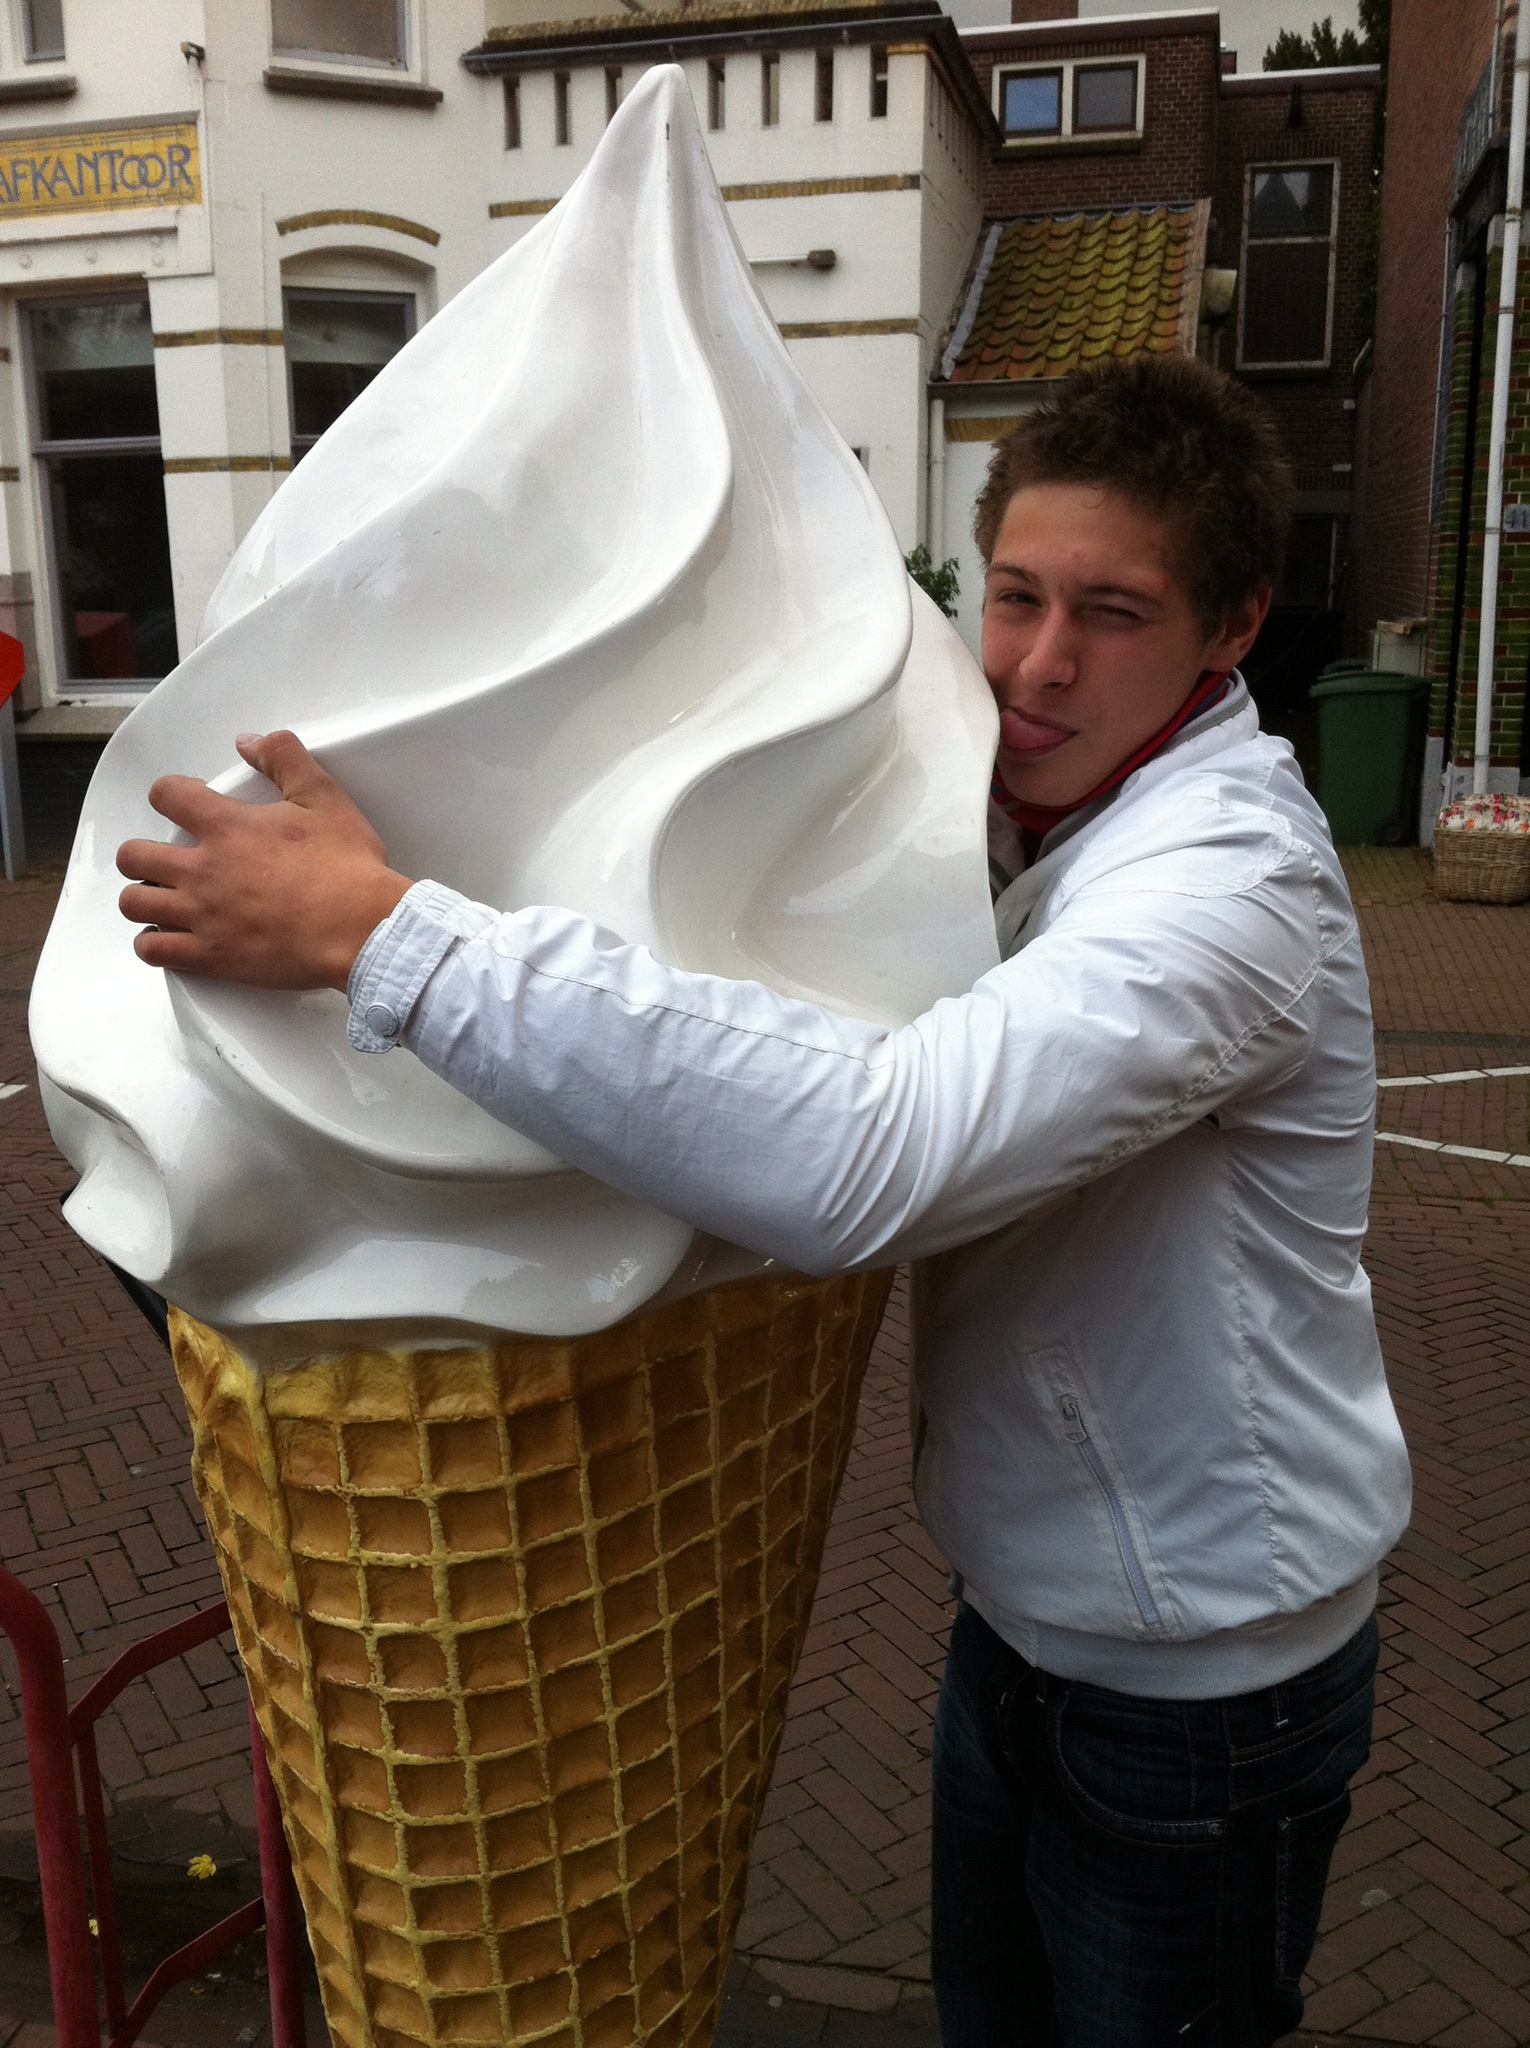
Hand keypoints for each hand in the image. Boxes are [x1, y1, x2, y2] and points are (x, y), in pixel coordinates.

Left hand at [117, 730, 412, 992]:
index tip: (185, 805)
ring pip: (133, 903)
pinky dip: (153, 943)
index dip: (169, 795)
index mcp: (226, 826)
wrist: (362, 930)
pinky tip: (169, 937)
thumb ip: (284, 758)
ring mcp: (202, 915)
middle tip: (168, 860)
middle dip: (143, 854)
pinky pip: (153, 950)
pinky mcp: (210, 956)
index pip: (165, 795)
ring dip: (143, 898)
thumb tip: (249, 742)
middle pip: (133, 856)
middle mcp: (202, 869)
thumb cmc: (346, 867)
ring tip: (165, 900)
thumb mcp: (324, 797)